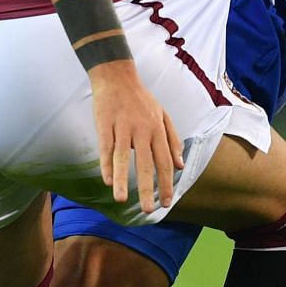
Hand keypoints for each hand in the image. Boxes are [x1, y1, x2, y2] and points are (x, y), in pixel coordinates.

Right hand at [89, 60, 183, 214]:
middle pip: (146, 163)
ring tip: (121, 200)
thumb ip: (172, 140)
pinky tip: (107, 181)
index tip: (166, 203)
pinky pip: (105, 148)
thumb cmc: (140, 98)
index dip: (166, 183)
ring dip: (123, 180)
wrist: (116, 76)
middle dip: (148, 188)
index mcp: (157, 129)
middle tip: (149, 210)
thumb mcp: (163, 115)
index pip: (164, 161)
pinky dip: (105, 164)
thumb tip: (181, 165)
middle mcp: (142, 130)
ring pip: (122, 157)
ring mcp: (122, 127)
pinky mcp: (104, 124)